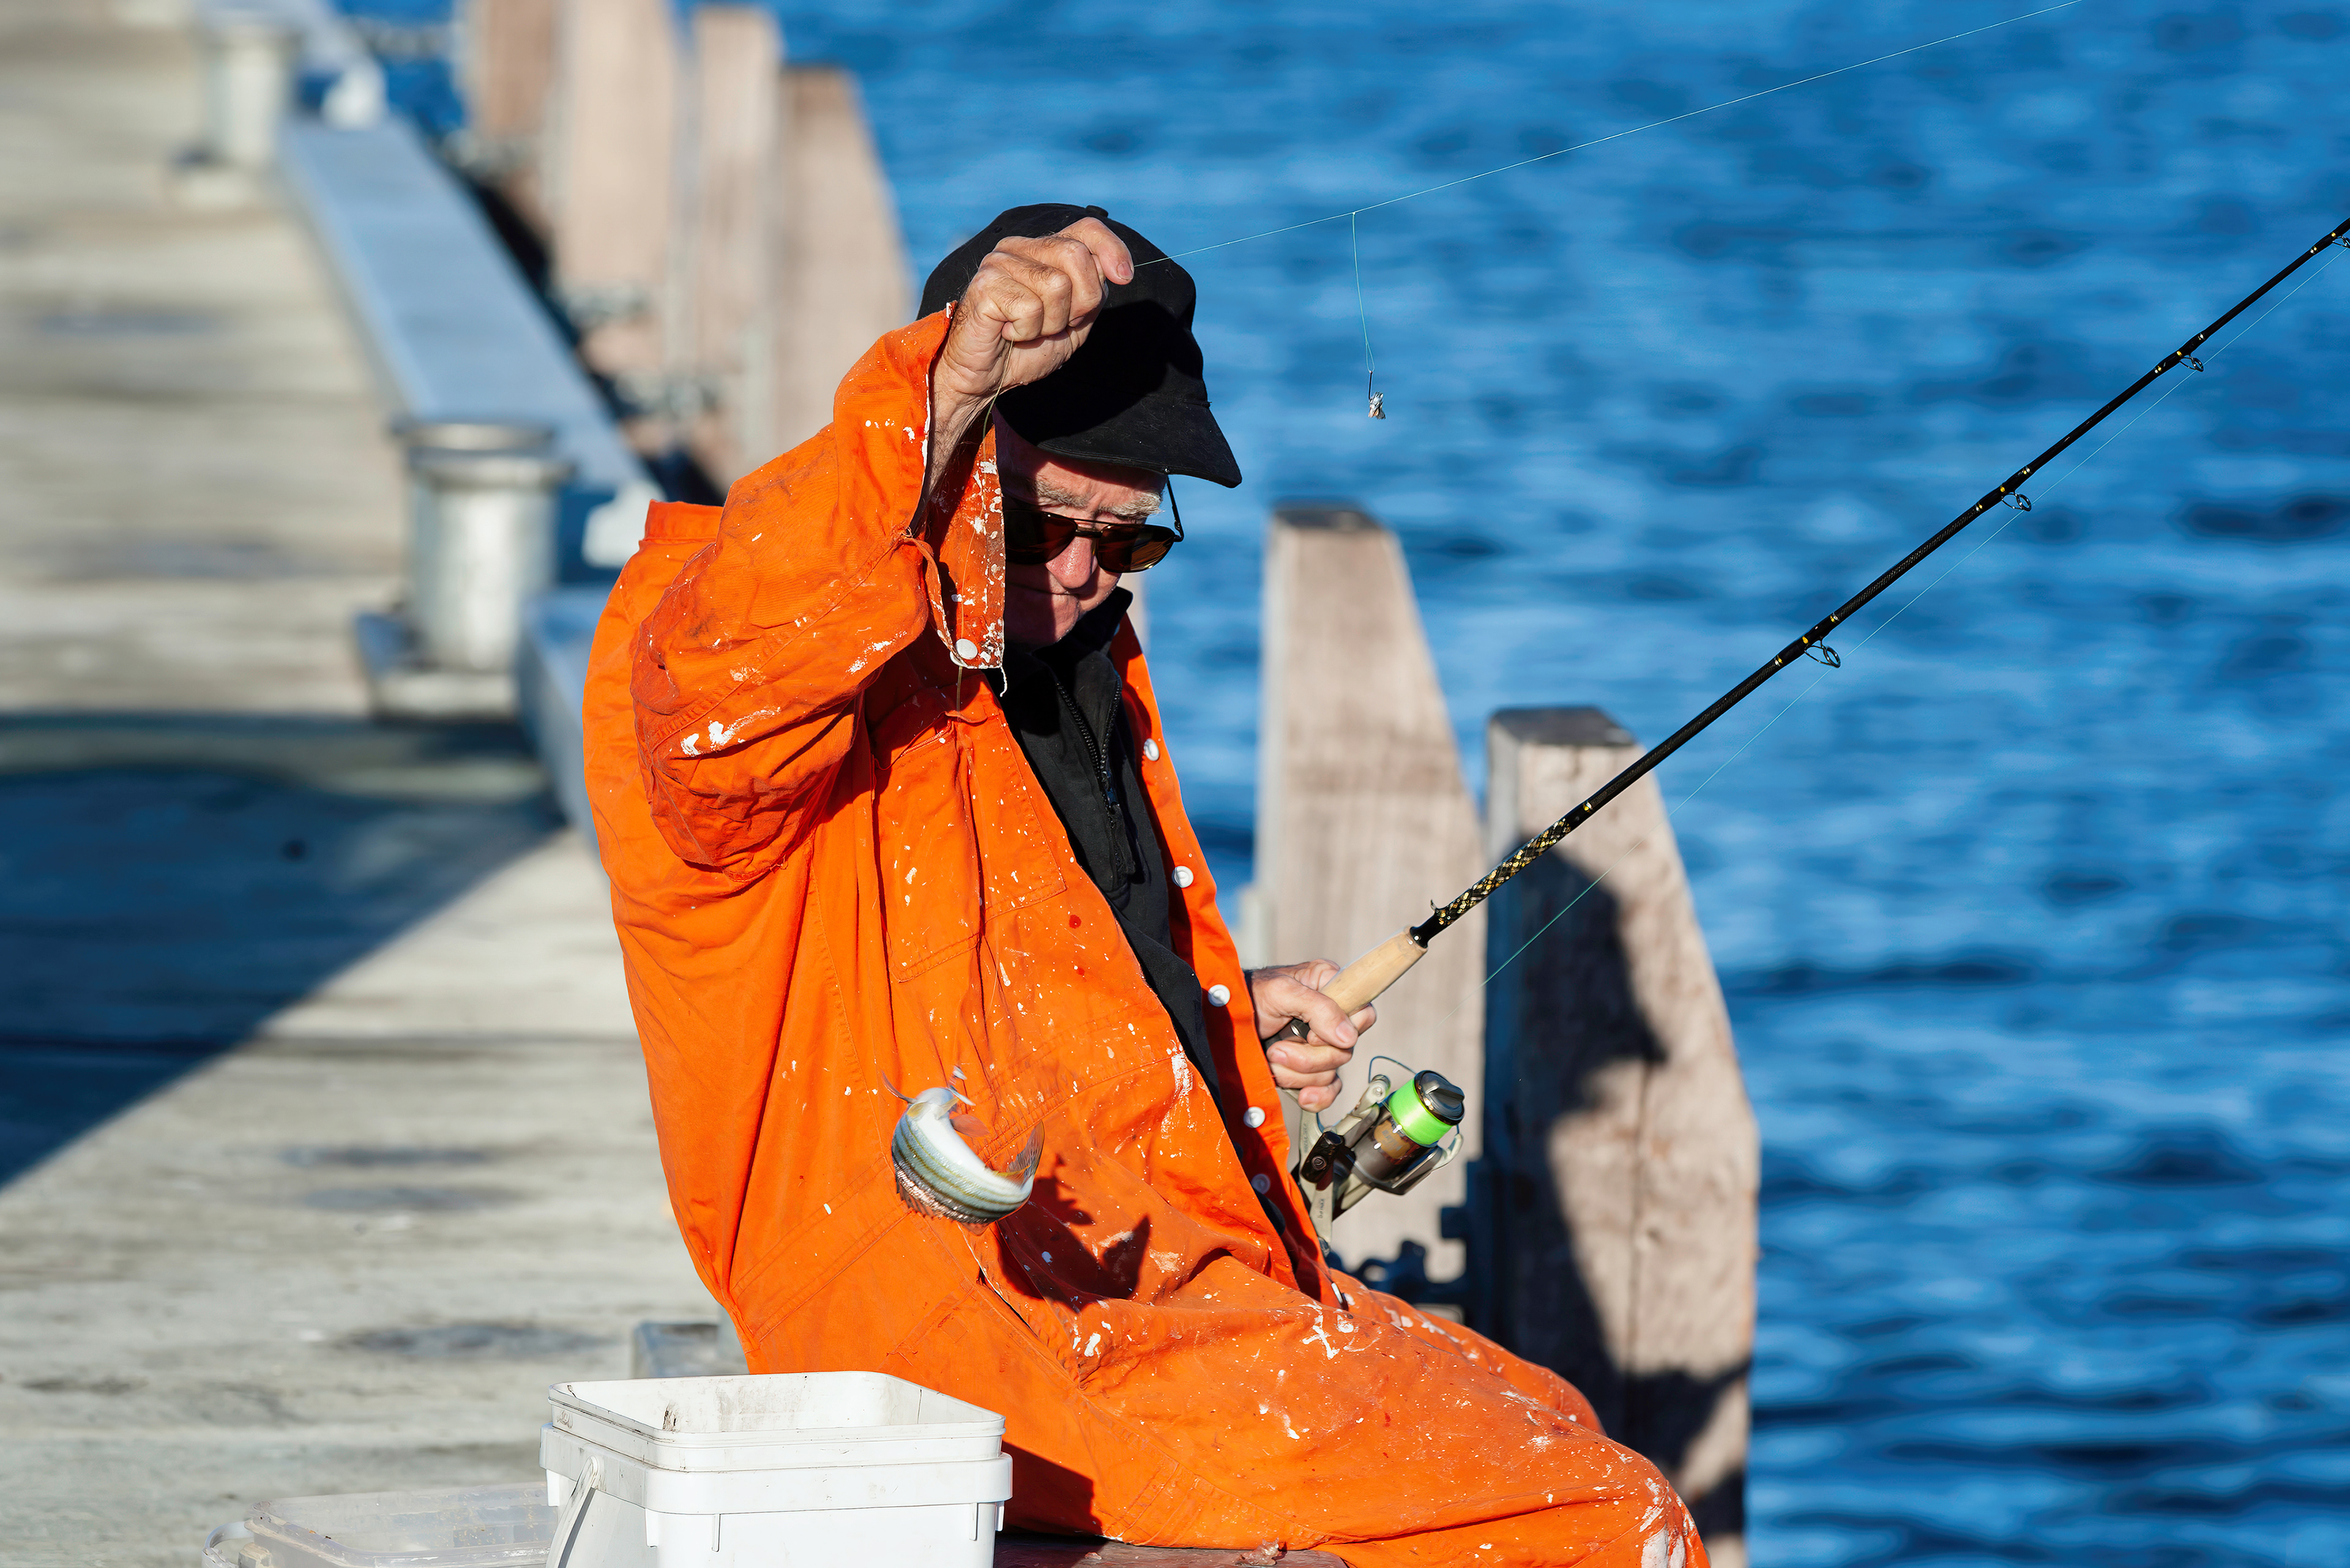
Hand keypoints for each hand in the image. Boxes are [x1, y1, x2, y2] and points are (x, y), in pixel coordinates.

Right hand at [928, 218, 1132, 476]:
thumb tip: (1116, 270)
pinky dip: (1025, 331)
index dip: (1112, 248)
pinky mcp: (985, 284)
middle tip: (1056, 324)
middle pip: (1077, 256)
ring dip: (1050, 322)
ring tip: (1027, 329)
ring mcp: (999, 262)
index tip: (1124, 277)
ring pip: (1056, 285)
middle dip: (1080, 302)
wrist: (984, 378)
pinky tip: (1007, 333)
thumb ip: (1093, 292)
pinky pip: (1030, 308)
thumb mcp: (1074, 321)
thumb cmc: (1026, 349)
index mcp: (1043, 250)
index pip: (1086, 228)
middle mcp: (1020, 247)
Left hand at [1247, 960, 1375, 1112]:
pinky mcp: (1310, 1069)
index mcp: (1331, 988)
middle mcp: (1331, 1016)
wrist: (1222, 1025)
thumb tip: (1348, 1037)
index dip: (1340, 1029)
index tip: (1309, 1032)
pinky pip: (1329, 1090)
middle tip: (1278, 1047)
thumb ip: (1318, 1008)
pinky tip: (1302, 1096)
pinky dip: (1315, 1096)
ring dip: (1297, 1072)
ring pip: (1331, 1072)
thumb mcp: (1281, 991)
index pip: (1363, 1014)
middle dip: (1308, 1056)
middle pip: (1345, 1050)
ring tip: (1272, 1058)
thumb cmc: (1248, 996)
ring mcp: (1320, 1045)